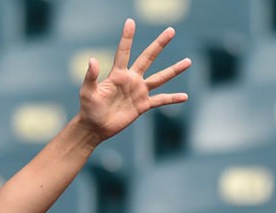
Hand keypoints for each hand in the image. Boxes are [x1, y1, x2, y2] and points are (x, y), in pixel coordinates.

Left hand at [77, 18, 189, 141]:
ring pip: (160, 78)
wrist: (95, 127)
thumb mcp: (87, 92)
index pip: (123, 52)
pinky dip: (172, 99)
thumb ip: (91, 76)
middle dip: (159, 44)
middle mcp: (131, 79)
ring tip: (188, 61)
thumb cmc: (88, 108)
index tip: (130, 22)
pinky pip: (160, 100)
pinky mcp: (143, 105)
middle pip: (148, 58)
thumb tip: (92, 60)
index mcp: (118, 74)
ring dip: (174, 70)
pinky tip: (184, 97)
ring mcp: (138, 92)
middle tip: (171, 31)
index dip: (127, 37)